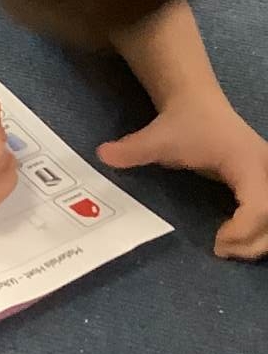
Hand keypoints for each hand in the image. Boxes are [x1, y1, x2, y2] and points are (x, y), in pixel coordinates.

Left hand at [98, 92, 267, 261]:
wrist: (197, 101)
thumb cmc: (182, 122)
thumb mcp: (157, 137)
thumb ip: (133, 149)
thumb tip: (103, 156)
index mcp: (247, 162)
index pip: (259, 206)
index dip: (242, 231)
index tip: (216, 242)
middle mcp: (267, 171)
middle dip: (253, 242)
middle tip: (221, 251)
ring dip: (259, 240)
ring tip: (227, 248)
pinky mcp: (265, 181)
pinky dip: (259, 230)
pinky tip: (235, 238)